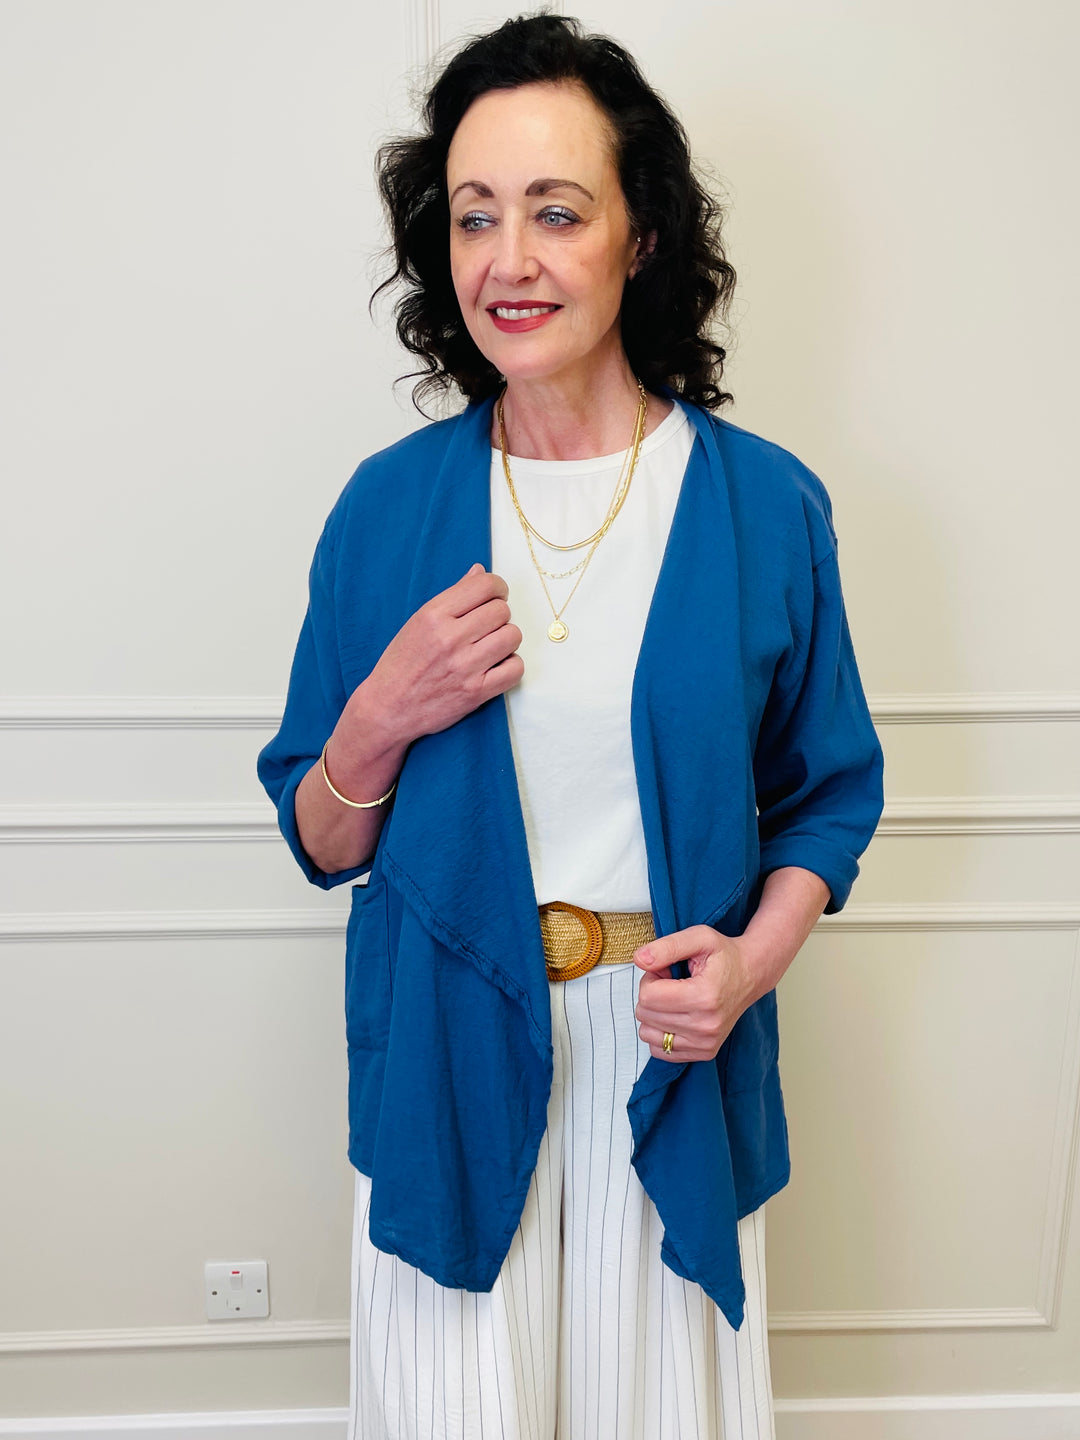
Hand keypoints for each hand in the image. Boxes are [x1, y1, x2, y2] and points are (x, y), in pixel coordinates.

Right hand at [356, 563, 523, 747]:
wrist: (387, 708)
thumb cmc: (400, 664)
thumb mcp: (418, 622)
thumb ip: (452, 597)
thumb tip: (480, 571)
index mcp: (433, 615)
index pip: (485, 585)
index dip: (497, 587)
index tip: (494, 596)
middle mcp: (450, 638)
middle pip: (502, 610)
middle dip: (499, 615)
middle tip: (487, 626)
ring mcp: (465, 666)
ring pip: (512, 636)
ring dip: (506, 639)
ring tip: (491, 646)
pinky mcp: (476, 692)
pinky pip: (515, 669)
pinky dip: (510, 666)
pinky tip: (496, 666)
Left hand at [633, 925, 758, 1062]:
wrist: (751, 974)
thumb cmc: (723, 954)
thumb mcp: (698, 938)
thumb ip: (667, 946)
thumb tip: (639, 959)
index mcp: (704, 996)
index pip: (648, 996)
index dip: (651, 978)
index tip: (666, 971)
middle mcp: (706, 1025)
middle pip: (645, 1014)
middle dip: (652, 994)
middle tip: (673, 983)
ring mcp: (706, 1043)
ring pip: (648, 1033)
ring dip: (655, 1014)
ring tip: (676, 998)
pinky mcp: (705, 1052)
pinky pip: (660, 1050)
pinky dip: (661, 1032)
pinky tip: (677, 1016)